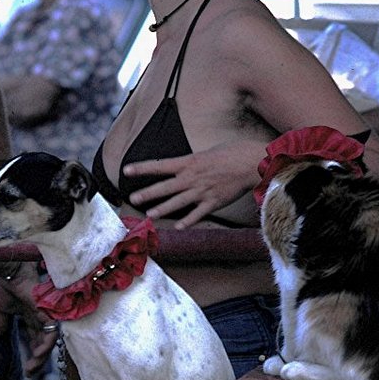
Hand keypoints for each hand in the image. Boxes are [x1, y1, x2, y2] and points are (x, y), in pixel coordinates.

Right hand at [0, 265, 57, 374]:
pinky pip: (51, 329)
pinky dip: (47, 342)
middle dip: (38, 360)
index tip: (27, 371)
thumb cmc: (6, 283)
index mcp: (31, 316)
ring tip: (34, 365)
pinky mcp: (46, 310)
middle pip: (44, 343)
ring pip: (50, 338)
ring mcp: (44, 313)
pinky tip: (38, 353)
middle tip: (30, 372)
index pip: (37, 340)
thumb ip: (0, 322)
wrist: (7, 269)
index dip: (34, 355)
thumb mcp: (0, 308)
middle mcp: (41, 316)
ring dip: (43, 354)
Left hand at [123, 143, 260, 228]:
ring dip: (163, 208)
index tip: (126, 170)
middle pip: (165, 187)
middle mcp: (192, 177)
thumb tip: (185, 166)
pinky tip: (179, 227)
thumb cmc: (233, 152)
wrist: (252, 162)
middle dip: (147, 193)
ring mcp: (202, 191)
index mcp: (190, 162)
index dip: (142, 168)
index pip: (160, 165)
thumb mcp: (208, 152)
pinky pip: (198, 214)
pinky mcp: (213, 202)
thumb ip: (194, 161)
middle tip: (132, 198)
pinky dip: (188, 221)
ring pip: (178, 202)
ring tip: (150, 214)